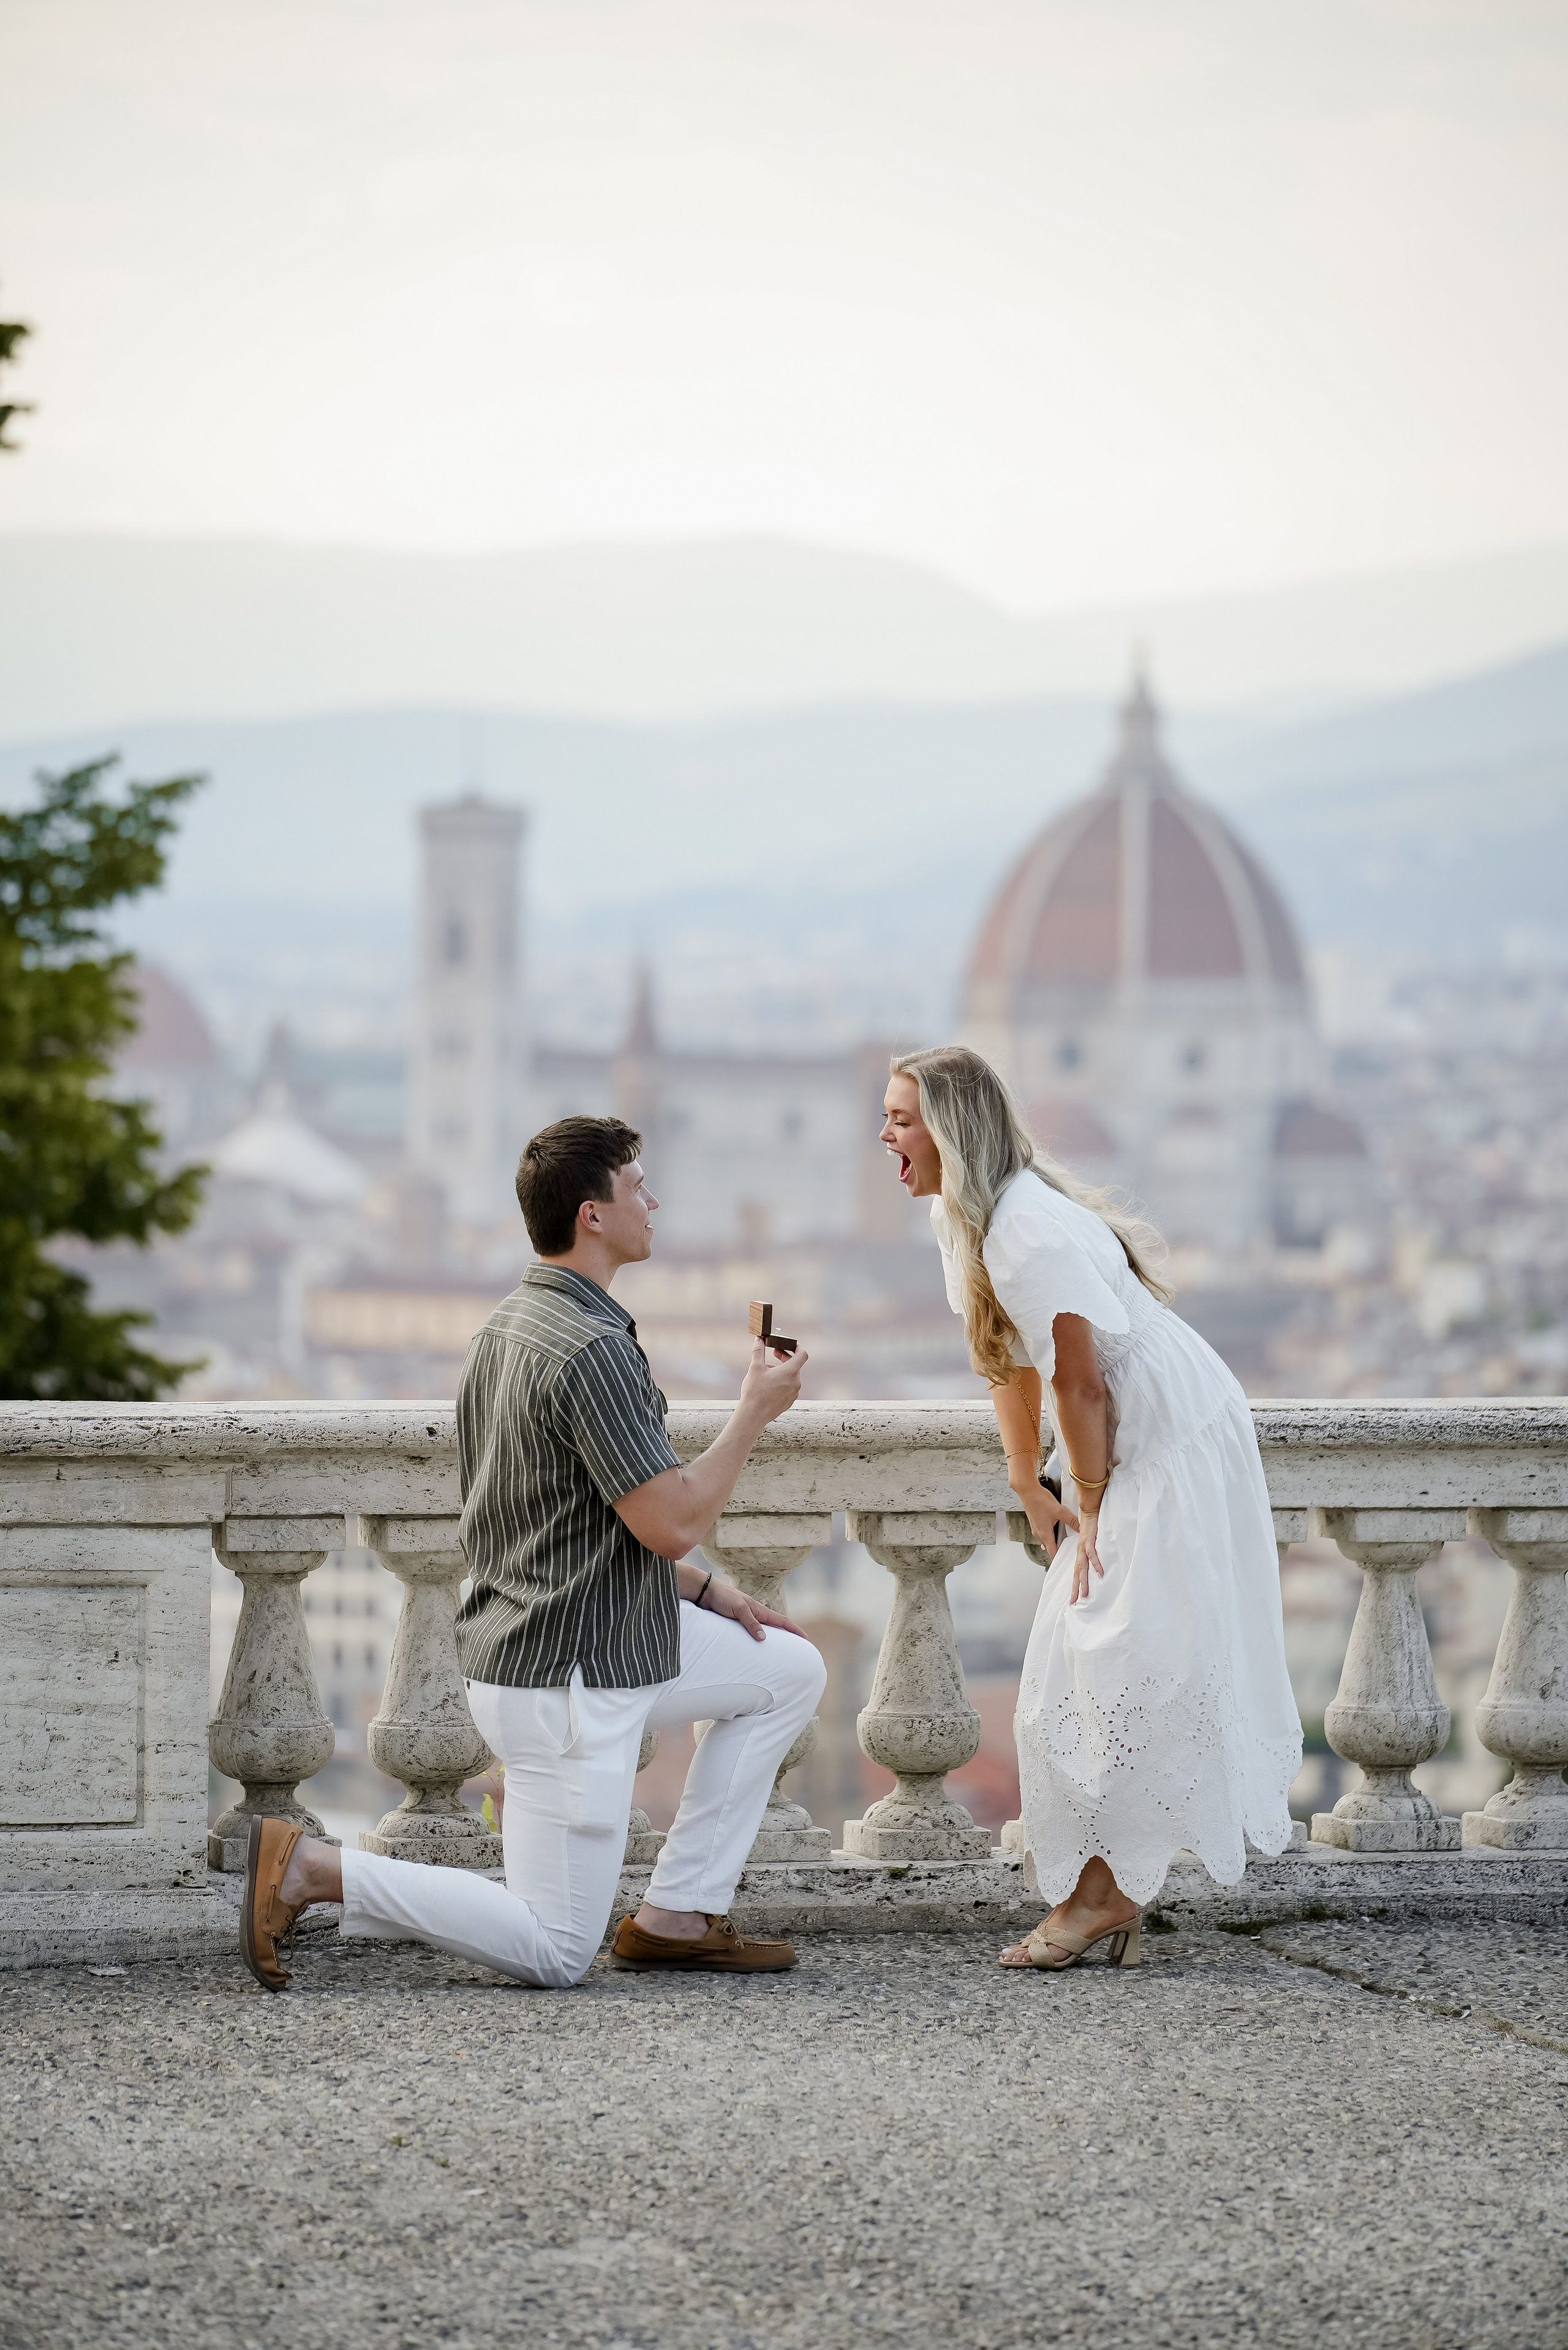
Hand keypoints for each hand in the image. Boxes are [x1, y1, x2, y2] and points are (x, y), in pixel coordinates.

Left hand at [687, 1568, 808, 1643]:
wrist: (705, 1592)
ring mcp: (745, 1617)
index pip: (781, 1620)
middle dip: (787, 1635)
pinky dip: (757, 1638)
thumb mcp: (739, 1608)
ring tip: (779, 1650)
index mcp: (759, 1609)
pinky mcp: (735, 1621)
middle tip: (796, 1647)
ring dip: (772, 1638)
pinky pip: (751, 1632)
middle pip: (775, 1626)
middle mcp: (755, 1613)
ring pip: (763, 1629)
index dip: (794, 1629)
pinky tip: (755, 1646)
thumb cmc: (722, 1597)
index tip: (805, 1638)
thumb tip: (764, 1638)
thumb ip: (751, 1622)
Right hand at [737, 1336, 806, 1428]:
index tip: (788, 1344)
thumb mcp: (755, 1367)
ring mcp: (794, 1393)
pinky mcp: (789, 1401)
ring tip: (767, 1370)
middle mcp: (796, 1382)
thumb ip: (758, 1351)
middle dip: (785, 1357)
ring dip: (781, 1370)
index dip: (797, 1347)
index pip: (802, 1354)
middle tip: (774, 1353)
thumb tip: (758, 1338)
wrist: (753, 1415)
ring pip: (791, 1376)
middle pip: (795, 1365)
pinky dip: (782, 1381)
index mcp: (790, 1372)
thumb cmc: (754, 1391)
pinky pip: (789, 1387)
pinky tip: (768, 1384)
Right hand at [1021, 1487, 1077, 1558]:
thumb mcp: (1060, 1510)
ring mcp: (1036, 1528)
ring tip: (1065, 1535)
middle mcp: (1038, 1533)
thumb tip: (1081, 1528)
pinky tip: (1056, 1524)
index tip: (1068, 1557)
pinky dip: (1051, 1532)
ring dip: (1055, 1539)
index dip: (1060, 1557)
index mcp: (1044, 1534)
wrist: (1027, 1490)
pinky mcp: (1035, 1523)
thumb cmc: (1040, 1500)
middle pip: (1050, 1547)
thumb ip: (1071, 1520)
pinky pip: (1044, 1532)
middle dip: (1060, 1547)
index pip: (1052, 1553)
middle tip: (1070, 1545)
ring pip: (1047, 1539)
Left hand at [1068, 1512, 1104, 1604]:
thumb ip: (1092, 1553)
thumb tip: (1096, 1564)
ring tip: (1084, 1593)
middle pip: (1077, 1573)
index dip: (1075, 1584)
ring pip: (1082, 1567)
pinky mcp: (1089, 1540)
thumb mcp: (1091, 1543)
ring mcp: (1083, 1547)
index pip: (1077, 1572)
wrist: (1090, 1511)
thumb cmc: (1091, 1527)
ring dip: (1083, 1581)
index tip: (1074, 1597)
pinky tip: (1099, 1574)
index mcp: (1080, 1553)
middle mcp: (1080, 1552)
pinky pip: (1092, 1554)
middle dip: (1075, 1588)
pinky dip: (1096, 1564)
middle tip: (1074, 1601)